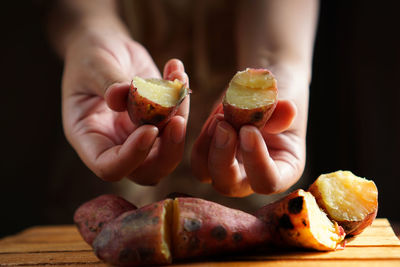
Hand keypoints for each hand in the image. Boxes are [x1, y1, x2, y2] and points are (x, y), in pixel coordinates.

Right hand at [62, 29, 188, 184]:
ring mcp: (139, 135)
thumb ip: (107, 82)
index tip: (149, 129)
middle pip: (147, 170)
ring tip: (178, 80)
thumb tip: (122, 97)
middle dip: (168, 150)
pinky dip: (182, 101)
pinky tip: (177, 73)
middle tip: (178, 119)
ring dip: (181, 120)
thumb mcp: (92, 65)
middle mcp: (116, 143)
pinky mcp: (158, 121)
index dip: (132, 156)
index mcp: (89, 137)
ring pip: (168, 150)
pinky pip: (176, 123)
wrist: (105, 47)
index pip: (109, 166)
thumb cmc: (89, 55)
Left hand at [191, 74, 304, 196]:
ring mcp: (230, 166)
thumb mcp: (290, 97)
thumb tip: (288, 111)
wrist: (266, 83)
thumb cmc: (284, 92)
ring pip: (205, 173)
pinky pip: (199, 155)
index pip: (267, 182)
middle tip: (224, 126)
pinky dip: (203, 136)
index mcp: (284, 169)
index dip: (256, 162)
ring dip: (207, 146)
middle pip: (228, 185)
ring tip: (220, 116)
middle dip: (221, 159)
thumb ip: (284, 110)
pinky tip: (217, 114)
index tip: (249, 131)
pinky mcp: (211, 153)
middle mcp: (253, 175)